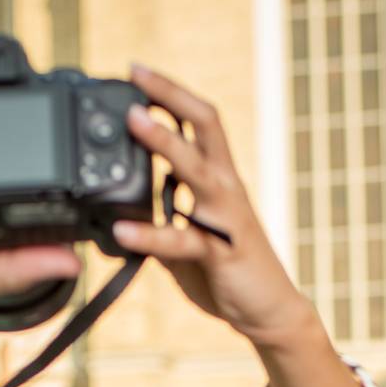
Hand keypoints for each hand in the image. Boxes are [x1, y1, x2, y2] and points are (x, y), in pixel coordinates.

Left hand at [113, 64, 320, 350]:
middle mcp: (225, 188)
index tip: (139, 74)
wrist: (267, 312)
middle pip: (205, 125)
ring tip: (134, 123)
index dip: (171, 95)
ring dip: (165, 142)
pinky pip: (183, 239)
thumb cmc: (228, 271)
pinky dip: (150, 233)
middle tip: (137, 75)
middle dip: (170, 96)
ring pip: (198, 169)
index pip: (199, 123)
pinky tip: (121, 230)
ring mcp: (225, 217)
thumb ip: (160, 218)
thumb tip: (118, 211)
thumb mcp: (186, 238)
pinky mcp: (220, 252)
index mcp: (218, 179)